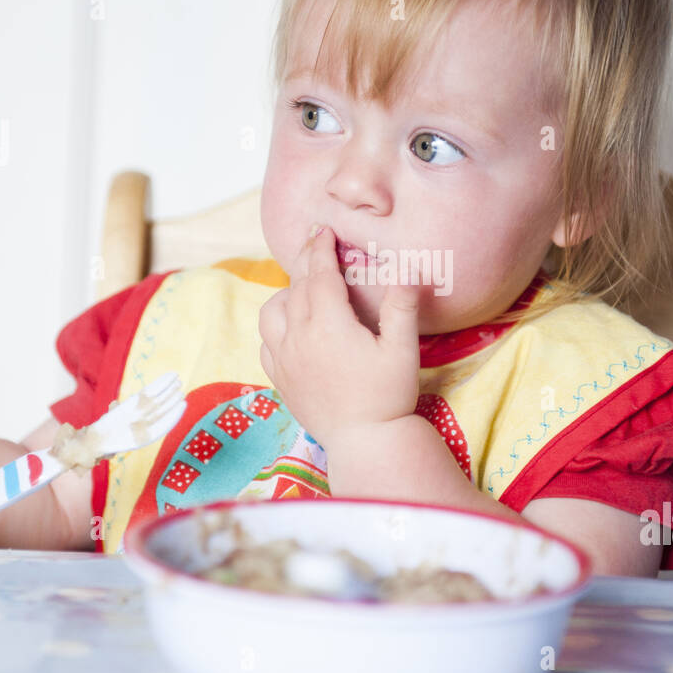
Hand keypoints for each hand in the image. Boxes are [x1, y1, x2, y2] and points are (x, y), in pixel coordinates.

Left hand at [258, 224, 421, 451]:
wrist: (365, 442)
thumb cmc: (388, 395)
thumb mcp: (403, 350)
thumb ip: (402, 307)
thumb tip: (407, 270)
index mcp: (328, 324)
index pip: (320, 273)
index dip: (321, 248)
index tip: (324, 229)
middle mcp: (299, 336)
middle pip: (297, 287)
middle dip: (308, 261)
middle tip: (317, 242)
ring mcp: (285, 359)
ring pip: (272, 311)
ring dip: (287, 292)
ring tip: (304, 288)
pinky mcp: (280, 379)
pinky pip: (266, 341)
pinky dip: (275, 324)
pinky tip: (290, 326)